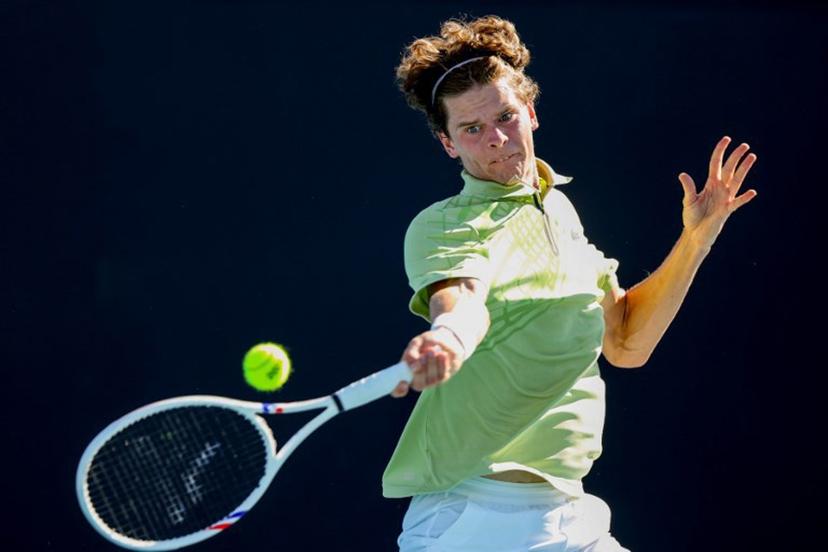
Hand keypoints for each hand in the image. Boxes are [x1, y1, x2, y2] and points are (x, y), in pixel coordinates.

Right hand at [391, 327, 464, 397]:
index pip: (397, 389)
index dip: (398, 390)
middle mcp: (416, 380)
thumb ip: (412, 352)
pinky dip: (442, 364)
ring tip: (433, 350)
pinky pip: (442, 375)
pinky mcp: (442, 379)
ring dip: (432, 365)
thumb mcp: (417, 342)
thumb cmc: (427, 342)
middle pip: (418, 384)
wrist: (444, 339)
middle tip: (425, 354)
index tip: (403, 383)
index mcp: (404, 372)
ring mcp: (430, 381)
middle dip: (422, 370)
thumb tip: (412, 361)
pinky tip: (443, 354)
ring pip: (431, 380)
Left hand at [678, 136, 757, 250]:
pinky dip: (744, 198)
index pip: (716, 164)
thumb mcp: (689, 201)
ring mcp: (725, 199)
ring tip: (752, 157)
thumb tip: (682, 174)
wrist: (695, 234)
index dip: (720, 152)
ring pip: (737, 181)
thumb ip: (688, 188)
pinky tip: (752, 192)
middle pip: (729, 169)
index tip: (727, 139)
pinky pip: (737, 203)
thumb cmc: (692, 217)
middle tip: (744, 145)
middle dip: (736, 157)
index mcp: (710, 184)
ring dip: (744, 169)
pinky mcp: (727, 210)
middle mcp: (720, 189)